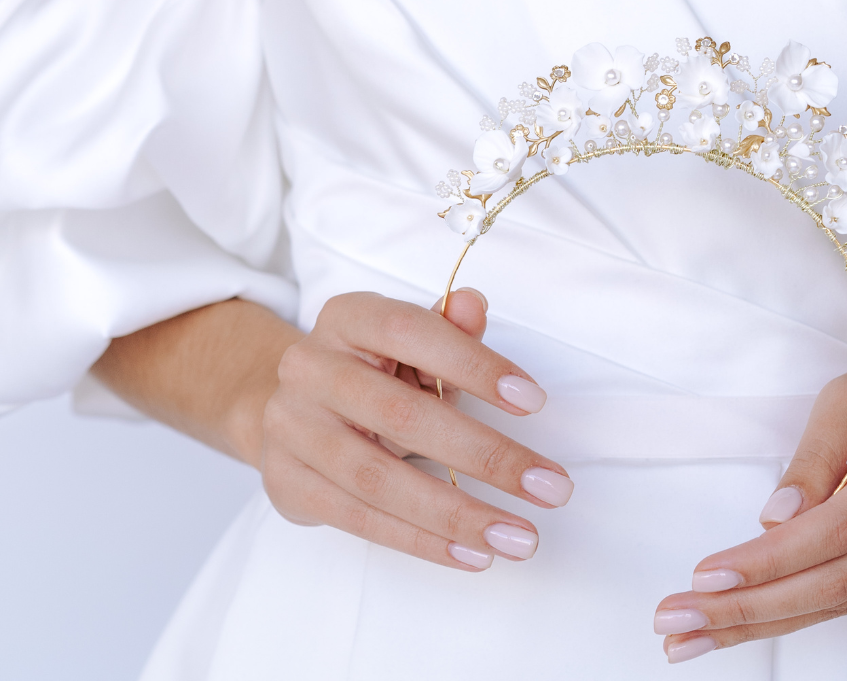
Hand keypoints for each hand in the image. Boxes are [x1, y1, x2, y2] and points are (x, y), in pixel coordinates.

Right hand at [259, 289, 573, 571]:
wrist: (291, 410)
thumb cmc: (375, 374)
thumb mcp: (413, 346)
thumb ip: (449, 330)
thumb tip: (473, 304)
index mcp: (346, 318)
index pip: (410, 332)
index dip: (474, 365)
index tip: (533, 402)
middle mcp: (309, 369)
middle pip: (403, 417)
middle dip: (487, 457)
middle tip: (550, 487)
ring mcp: (291, 428)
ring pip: (379, 480)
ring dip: (458, 514)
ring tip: (519, 537)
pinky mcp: (286, 483)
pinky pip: (360, 519)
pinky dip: (422, 541)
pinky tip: (473, 553)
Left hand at [652, 338, 846, 662]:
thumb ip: (815, 457)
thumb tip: (771, 521)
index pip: (836, 530)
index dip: (768, 561)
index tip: (703, 578)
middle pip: (837, 582)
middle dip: (749, 610)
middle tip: (676, 625)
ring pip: (845, 603)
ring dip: (763, 624)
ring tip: (692, 638)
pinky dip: (798, 613)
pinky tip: (746, 622)